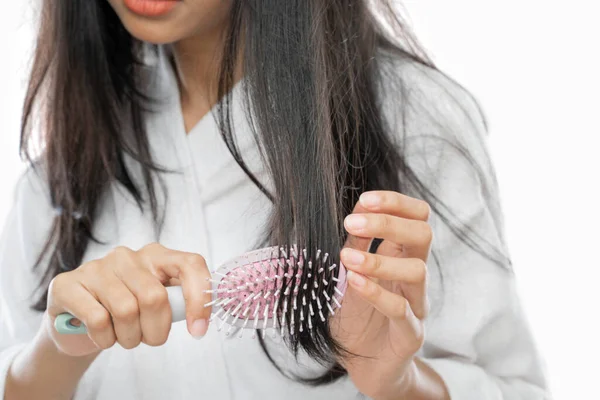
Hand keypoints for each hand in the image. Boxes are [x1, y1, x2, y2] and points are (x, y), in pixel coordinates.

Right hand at [45, 243, 211, 356]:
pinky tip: (102, 335)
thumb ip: (177, 303)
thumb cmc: (126, 313)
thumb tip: (200, 320)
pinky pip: (98, 320)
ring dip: (130, 338)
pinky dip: (105, 339)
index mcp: (156, 255)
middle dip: (156, 330)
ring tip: (123, 336)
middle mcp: (127, 256)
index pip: (190, 264)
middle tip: (148, 337)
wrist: (77, 324)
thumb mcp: (156, 305)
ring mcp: (96, 267)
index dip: (199, 298)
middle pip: (155, 297)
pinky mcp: (68, 284)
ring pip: (126, 311)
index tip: (198, 330)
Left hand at [332, 191, 431, 398]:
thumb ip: (356, 243)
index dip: (396, 203)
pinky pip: (401, 310)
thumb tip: (357, 209)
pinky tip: (354, 281)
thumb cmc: (358, 315)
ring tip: (347, 258)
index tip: (364, 200)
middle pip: (423, 235)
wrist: (363, 364)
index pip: (417, 217)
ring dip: (380, 260)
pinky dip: (377, 292)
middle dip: (389, 223)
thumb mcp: (351, 271)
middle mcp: (414, 276)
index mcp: (403, 256)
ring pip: (418, 271)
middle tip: (352, 222)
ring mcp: (416, 304)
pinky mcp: (410, 334)